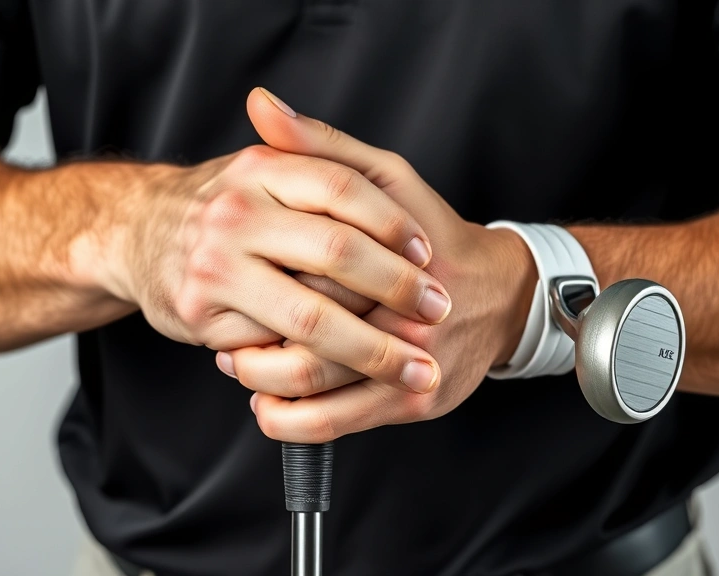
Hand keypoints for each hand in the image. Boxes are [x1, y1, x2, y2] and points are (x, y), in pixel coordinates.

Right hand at [88, 90, 454, 390]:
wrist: (136, 233)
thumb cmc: (223, 202)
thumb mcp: (262, 163)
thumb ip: (307, 143)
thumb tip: (295, 108)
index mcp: (261, 170)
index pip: (344, 190)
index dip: (394, 225)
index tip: (428, 254)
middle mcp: (235, 216)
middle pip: (336, 254)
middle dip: (396, 289)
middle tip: (436, 312)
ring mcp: (217, 268)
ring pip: (310, 318)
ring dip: (372, 350)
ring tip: (414, 368)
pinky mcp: (202, 315)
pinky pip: (274, 350)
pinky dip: (320, 369)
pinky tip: (357, 381)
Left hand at [226, 88, 537, 442]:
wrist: (496, 295)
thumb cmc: (432, 234)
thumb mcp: (383, 176)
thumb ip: (320, 144)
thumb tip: (261, 107)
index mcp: (390, 248)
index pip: (306, 262)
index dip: (255, 269)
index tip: (224, 270)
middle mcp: (404, 309)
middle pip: (304, 322)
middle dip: (250, 327)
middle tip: (222, 324)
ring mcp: (411, 360)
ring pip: (312, 379)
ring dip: (260, 375)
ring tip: (237, 361)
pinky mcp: (413, 400)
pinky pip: (334, 423)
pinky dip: (288, 418)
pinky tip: (268, 401)